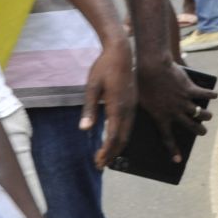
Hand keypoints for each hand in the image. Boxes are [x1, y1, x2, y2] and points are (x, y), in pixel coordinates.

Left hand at [82, 35, 134, 168]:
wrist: (121, 52)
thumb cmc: (103, 68)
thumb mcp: (91, 87)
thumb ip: (89, 109)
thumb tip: (84, 130)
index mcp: (117, 106)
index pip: (113, 136)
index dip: (106, 151)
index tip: (97, 162)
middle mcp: (128, 108)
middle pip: (123, 138)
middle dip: (112, 153)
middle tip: (100, 165)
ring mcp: (133, 105)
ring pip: (128, 132)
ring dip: (118, 146)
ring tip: (106, 156)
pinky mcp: (133, 101)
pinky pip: (130, 123)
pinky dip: (122, 135)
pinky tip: (115, 138)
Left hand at [135, 57, 217, 162]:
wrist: (150, 68)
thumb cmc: (141, 83)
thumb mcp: (140, 101)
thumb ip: (148, 109)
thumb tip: (150, 113)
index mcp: (160, 117)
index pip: (167, 139)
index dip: (173, 150)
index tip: (178, 160)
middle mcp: (174, 112)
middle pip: (190, 126)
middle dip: (198, 131)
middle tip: (202, 132)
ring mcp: (183, 101)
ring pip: (200, 113)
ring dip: (206, 116)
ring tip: (208, 116)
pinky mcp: (189, 89)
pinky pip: (205, 94)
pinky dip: (211, 95)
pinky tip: (214, 95)